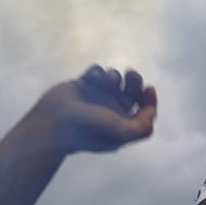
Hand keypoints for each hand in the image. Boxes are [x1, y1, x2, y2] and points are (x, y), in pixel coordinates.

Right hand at [30, 66, 156, 153]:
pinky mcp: (82, 85)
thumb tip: (151, 112)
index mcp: (121, 125)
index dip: (150, 100)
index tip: (149, 89)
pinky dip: (98, 71)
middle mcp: (111, 111)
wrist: (54, 122)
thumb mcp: (121, 133)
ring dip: (113, 75)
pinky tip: (92, 78)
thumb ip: (142, 127)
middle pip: (133, 91)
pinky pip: (97, 71)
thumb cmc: (87, 129)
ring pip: (115, 78)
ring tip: (105, 80)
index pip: (144, 111)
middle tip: (131, 75)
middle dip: (135, 80)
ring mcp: (96, 97)